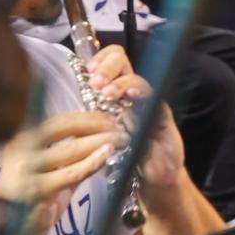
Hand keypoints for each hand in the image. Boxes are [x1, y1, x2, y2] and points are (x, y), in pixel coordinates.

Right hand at [0, 110, 120, 234]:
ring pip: (70, 149)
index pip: (59, 120)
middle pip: (63, 128)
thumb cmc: (35, 202)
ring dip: (99, 142)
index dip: (87, 117)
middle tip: (119, 128)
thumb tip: (96, 131)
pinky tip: (107, 155)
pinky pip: (71, 173)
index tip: (110, 118)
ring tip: (120, 140)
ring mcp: (25, 169)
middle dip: (96, 125)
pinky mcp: (35, 190)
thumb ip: (71, 153)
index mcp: (22, 141)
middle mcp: (19, 150)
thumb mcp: (53, 171)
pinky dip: (92, 162)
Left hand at [86, 44, 189, 203]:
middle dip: (106, 65)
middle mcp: (135, 92)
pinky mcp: (163, 117)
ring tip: (107, 91)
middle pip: (123, 60)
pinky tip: (132, 96)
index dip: (99, 59)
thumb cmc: (131, 154)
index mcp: (119, 91)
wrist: (155, 176)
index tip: (88, 71)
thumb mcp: (106, 133)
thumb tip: (71, 108)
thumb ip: (95, 117)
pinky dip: (141, 93)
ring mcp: (150, 102)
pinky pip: (154, 99)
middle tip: (96, 81)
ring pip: (136, 77)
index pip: (111, 60)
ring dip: (120, 81)